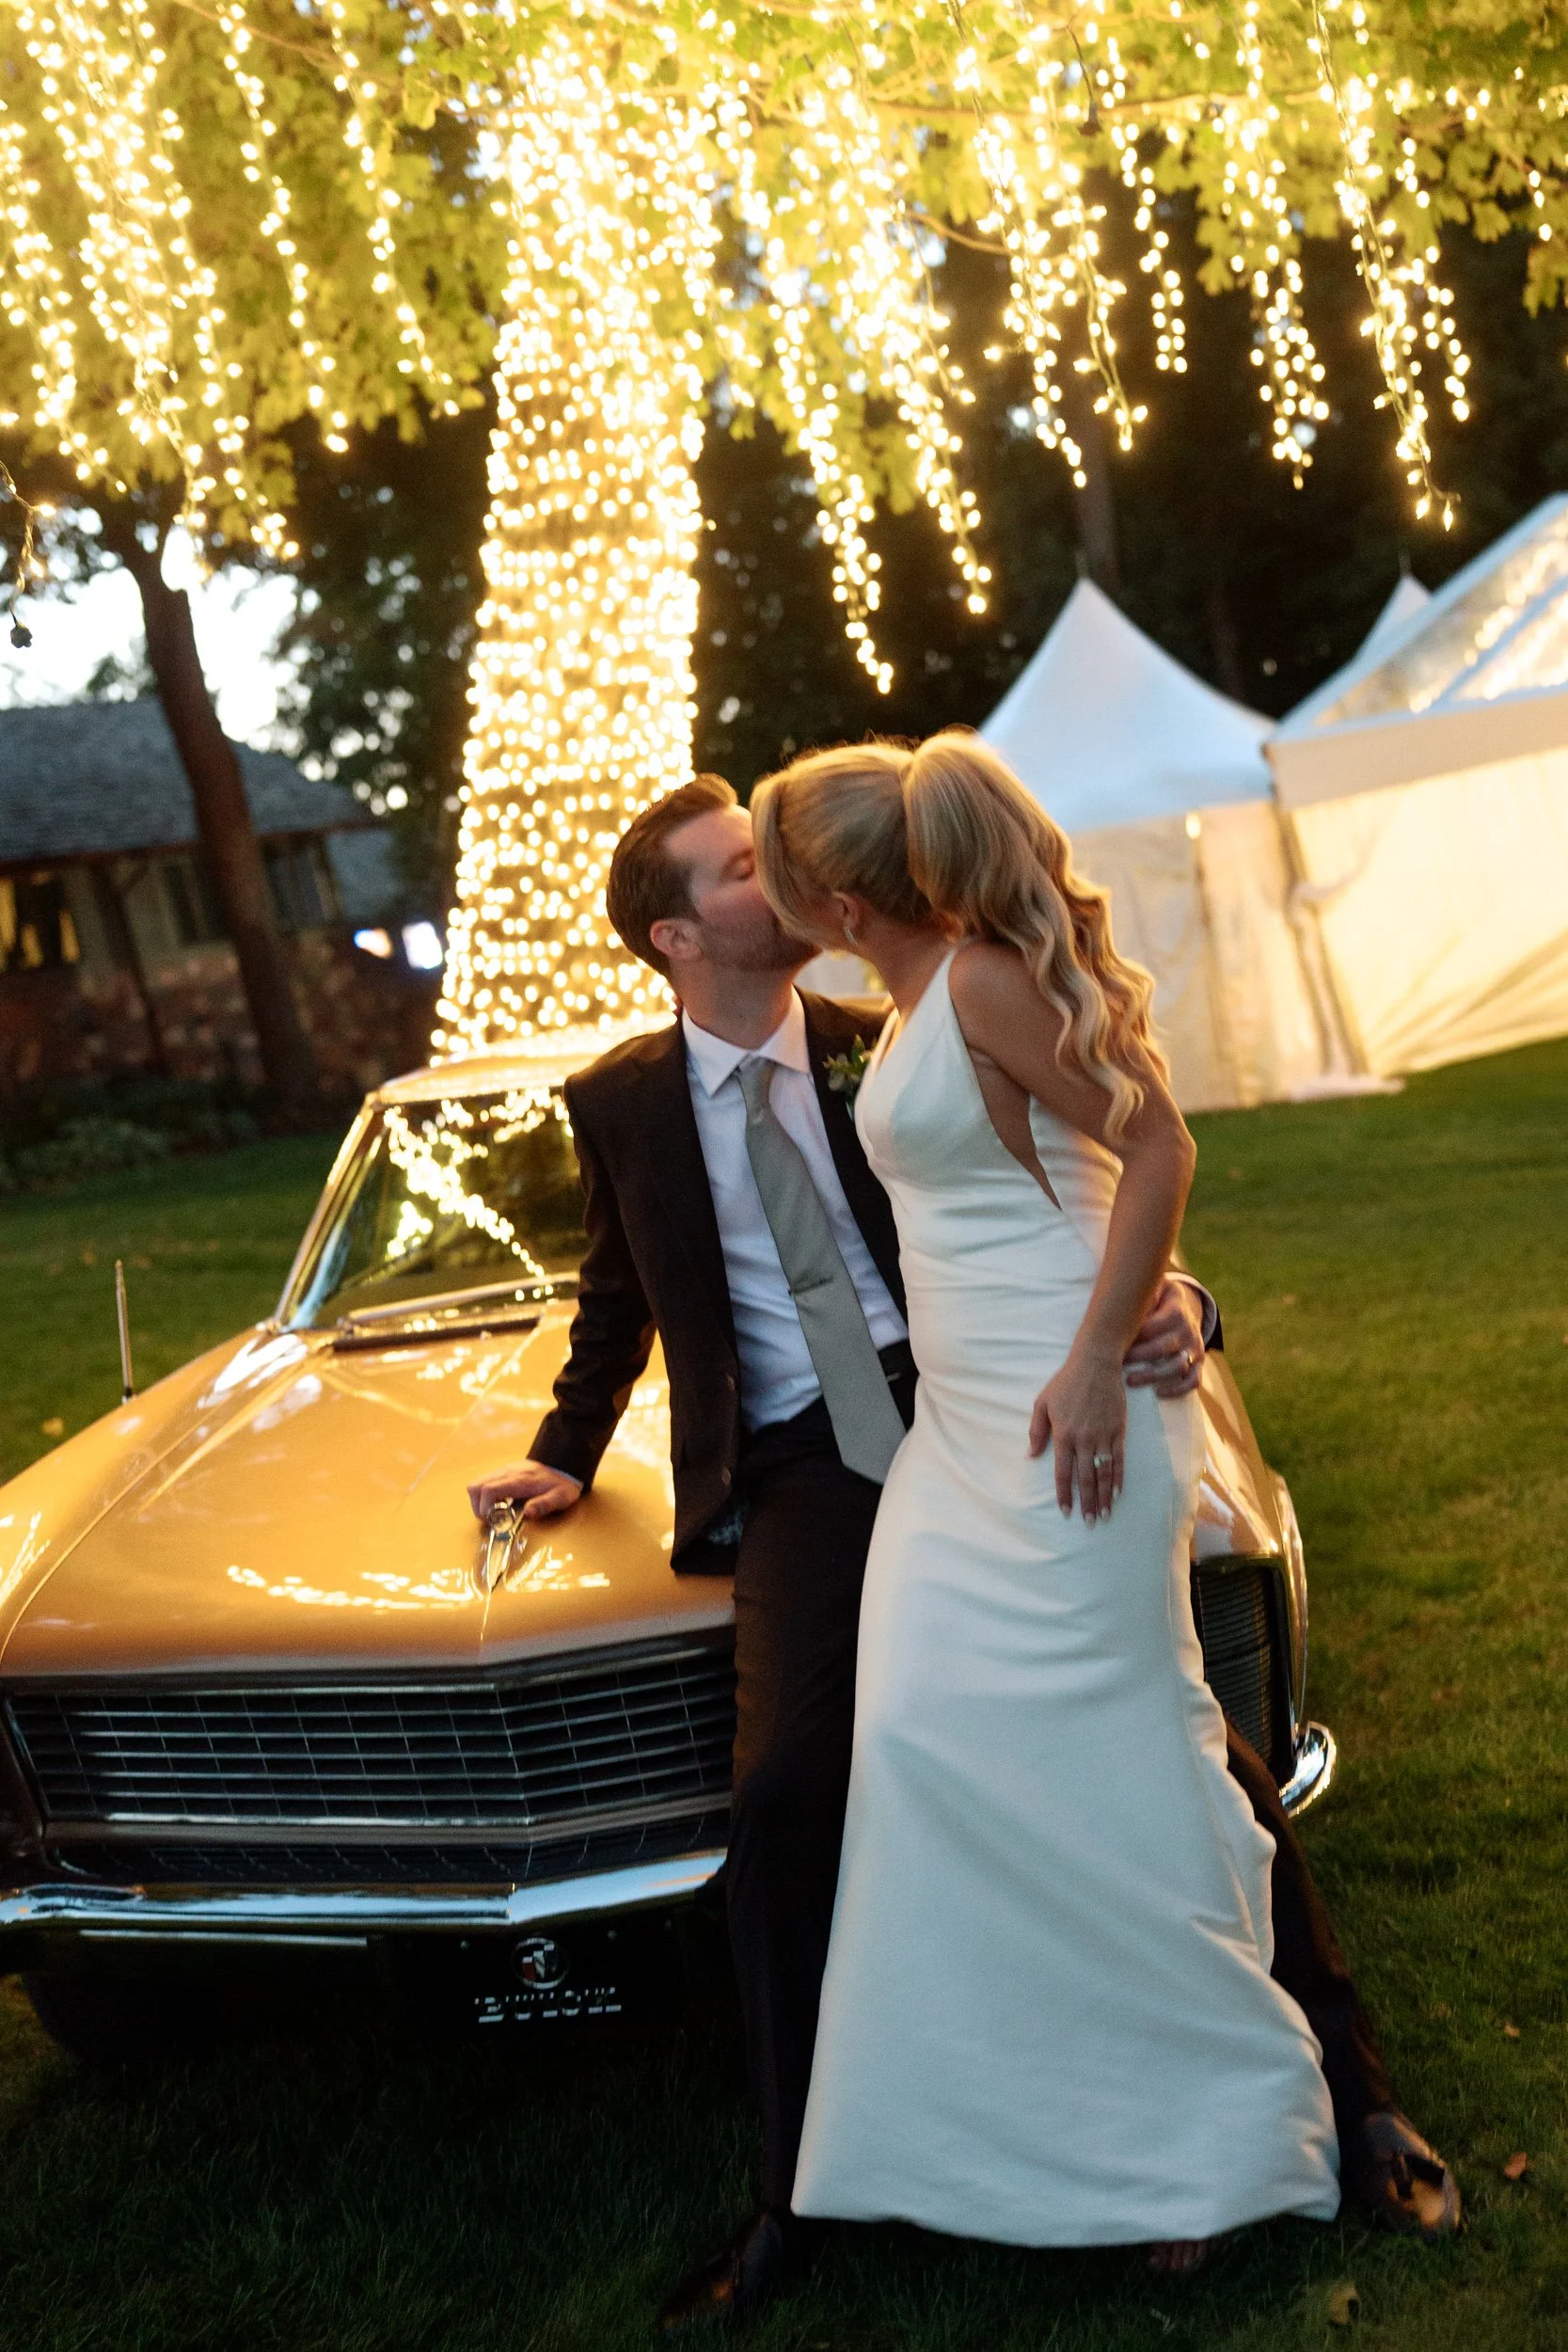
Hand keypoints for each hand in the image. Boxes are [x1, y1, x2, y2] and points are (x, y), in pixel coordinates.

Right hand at [466, 1460, 583, 1523]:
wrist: (562, 1463)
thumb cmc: (561, 1483)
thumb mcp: (560, 1497)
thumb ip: (544, 1505)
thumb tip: (528, 1513)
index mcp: (518, 1480)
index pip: (488, 1490)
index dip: (484, 1508)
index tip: (492, 1520)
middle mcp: (507, 1473)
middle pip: (475, 1486)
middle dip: (478, 1507)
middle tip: (491, 1519)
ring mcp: (503, 1471)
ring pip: (476, 1484)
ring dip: (479, 1501)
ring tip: (495, 1512)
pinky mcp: (503, 1472)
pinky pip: (484, 1482)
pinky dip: (485, 1496)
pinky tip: (500, 1504)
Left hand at [1029, 1347, 1126, 1524]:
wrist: (1095, 1364)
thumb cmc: (1065, 1383)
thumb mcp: (1042, 1403)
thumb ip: (1036, 1431)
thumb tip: (1030, 1456)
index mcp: (1063, 1434)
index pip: (1063, 1472)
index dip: (1065, 1494)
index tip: (1066, 1512)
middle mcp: (1083, 1438)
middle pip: (1085, 1478)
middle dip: (1087, 1503)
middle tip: (1089, 1523)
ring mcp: (1103, 1435)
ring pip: (1104, 1472)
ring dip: (1104, 1496)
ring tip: (1104, 1515)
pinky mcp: (1118, 1430)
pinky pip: (1119, 1459)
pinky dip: (1119, 1477)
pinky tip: (1117, 1493)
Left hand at [1123, 1276, 1204, 1397]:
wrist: (1184, 1306)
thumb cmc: (1158, 1300)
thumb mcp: (1154, 1289)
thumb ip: (1142, 1295)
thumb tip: (1118, 1300)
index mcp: (1176, 1311)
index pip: (1151, 1327)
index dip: (1131, 1336)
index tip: (1111, 1342)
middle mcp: (1188, 1330)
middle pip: (1162, 1348)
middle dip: (1137, 1357)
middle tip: (1116, 1362)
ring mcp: (1195, 1348)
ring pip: (1177, 1366)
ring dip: (1153, 1376)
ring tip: (1130, 1381)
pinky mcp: (1199, 1363)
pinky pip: (1194, 1380)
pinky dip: (1178, 1389)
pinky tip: (1158, 1393)